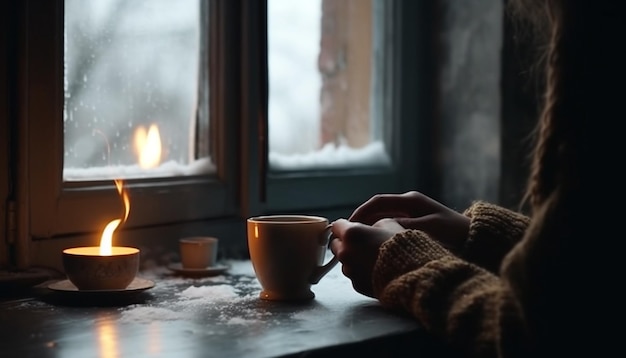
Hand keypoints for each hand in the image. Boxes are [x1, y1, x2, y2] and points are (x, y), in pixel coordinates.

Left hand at [330, 218, 404, 297]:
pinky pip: (354, 275)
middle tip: (361, 242)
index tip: (351, 227)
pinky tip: (375, 269)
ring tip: (371, 257)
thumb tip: (369, 227)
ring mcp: (350, 271)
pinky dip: (360, 272)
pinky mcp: (357, 285)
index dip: (345, 225)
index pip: (337, 226)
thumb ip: (372, 223)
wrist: (413, 273)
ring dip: (352, 258)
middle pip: (336, 244)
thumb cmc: (402, 246)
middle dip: (345, 242)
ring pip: (344, 261)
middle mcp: (345, 252)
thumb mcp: (389, 223)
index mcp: (351, 234)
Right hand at [348, 191, 469, 251]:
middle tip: (348, 238)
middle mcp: (410, 204)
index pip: (377, 202)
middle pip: (377, 210)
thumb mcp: (428, 230)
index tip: (347, 226)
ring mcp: (413, 214)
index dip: (359, 213)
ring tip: (358, 244)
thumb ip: (403, 228)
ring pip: (383, 219)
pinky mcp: (416, 225)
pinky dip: (380, 234)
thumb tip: (378, 228)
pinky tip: (375, 247)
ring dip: (369, 229)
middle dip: (360, 222)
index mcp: (411, 201)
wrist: (478, 240)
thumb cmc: (456, 235)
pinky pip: (391, 227)